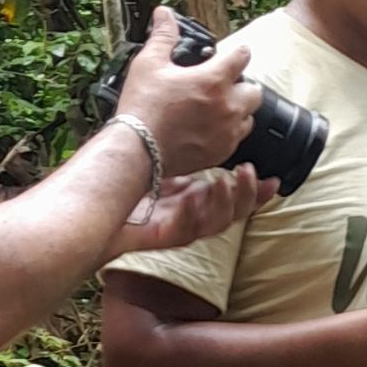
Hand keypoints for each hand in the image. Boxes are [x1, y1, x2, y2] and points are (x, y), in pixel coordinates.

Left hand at [102, 164, 277, 258]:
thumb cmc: (124, 188)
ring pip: (216, 224)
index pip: (237, 200)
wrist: (93, 210)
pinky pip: (185, 231)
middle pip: (234, 214)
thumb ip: (188, 154)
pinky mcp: (163, 237)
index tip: (273, 181)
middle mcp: (193, 217)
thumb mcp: (163, 166)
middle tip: (247, 171)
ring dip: (225, 203)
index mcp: (197, 201)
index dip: (257, 193)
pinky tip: (189, 197)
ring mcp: (180, 229)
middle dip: (247, 194)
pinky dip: (191, 214)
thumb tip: (210, 128)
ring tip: (222, 181)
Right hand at [116, 6, 263, 176]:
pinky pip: (238, 137)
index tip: (236, 53)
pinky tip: (212, 127)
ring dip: (239, 108)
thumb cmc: (143, 107)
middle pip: (254, 91)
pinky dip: (230, 130)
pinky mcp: (223, 151)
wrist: (138, 149)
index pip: (241, 57)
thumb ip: (163, 37)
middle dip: (243, 85)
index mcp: (213, 81)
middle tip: (225, 84)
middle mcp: (228, 106)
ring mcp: (228, 131)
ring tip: (218, 106)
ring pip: (249, 116)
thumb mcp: (149, 64)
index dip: (239, 52)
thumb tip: (164, 14)